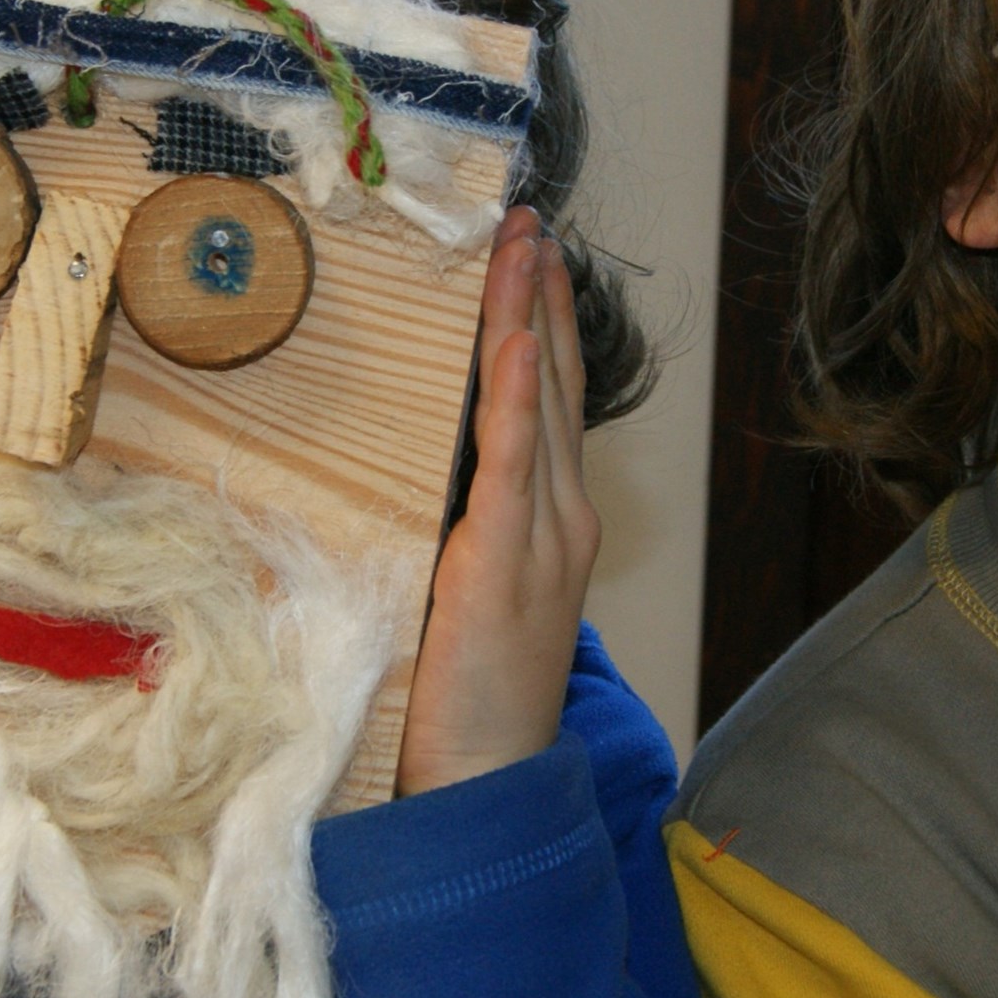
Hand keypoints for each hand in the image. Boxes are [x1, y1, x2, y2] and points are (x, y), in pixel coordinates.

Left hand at [395, 206, 599, 795]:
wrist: (493, 774)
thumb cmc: (474, 690)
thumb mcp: (476, 584)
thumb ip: (470, 520)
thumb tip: (432, 466)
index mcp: (556, 516)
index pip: (551, 398)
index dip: (542, 323)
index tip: (528, 258)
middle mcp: (564, 512)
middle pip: (555, 383)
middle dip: (541, 297)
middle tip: (526, 223)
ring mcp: (545, 534)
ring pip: (542, 404)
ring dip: (530, 319)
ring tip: (521, 250)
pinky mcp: (506, 559)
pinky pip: (515, 463)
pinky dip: (519, 399)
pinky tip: (516, 343)